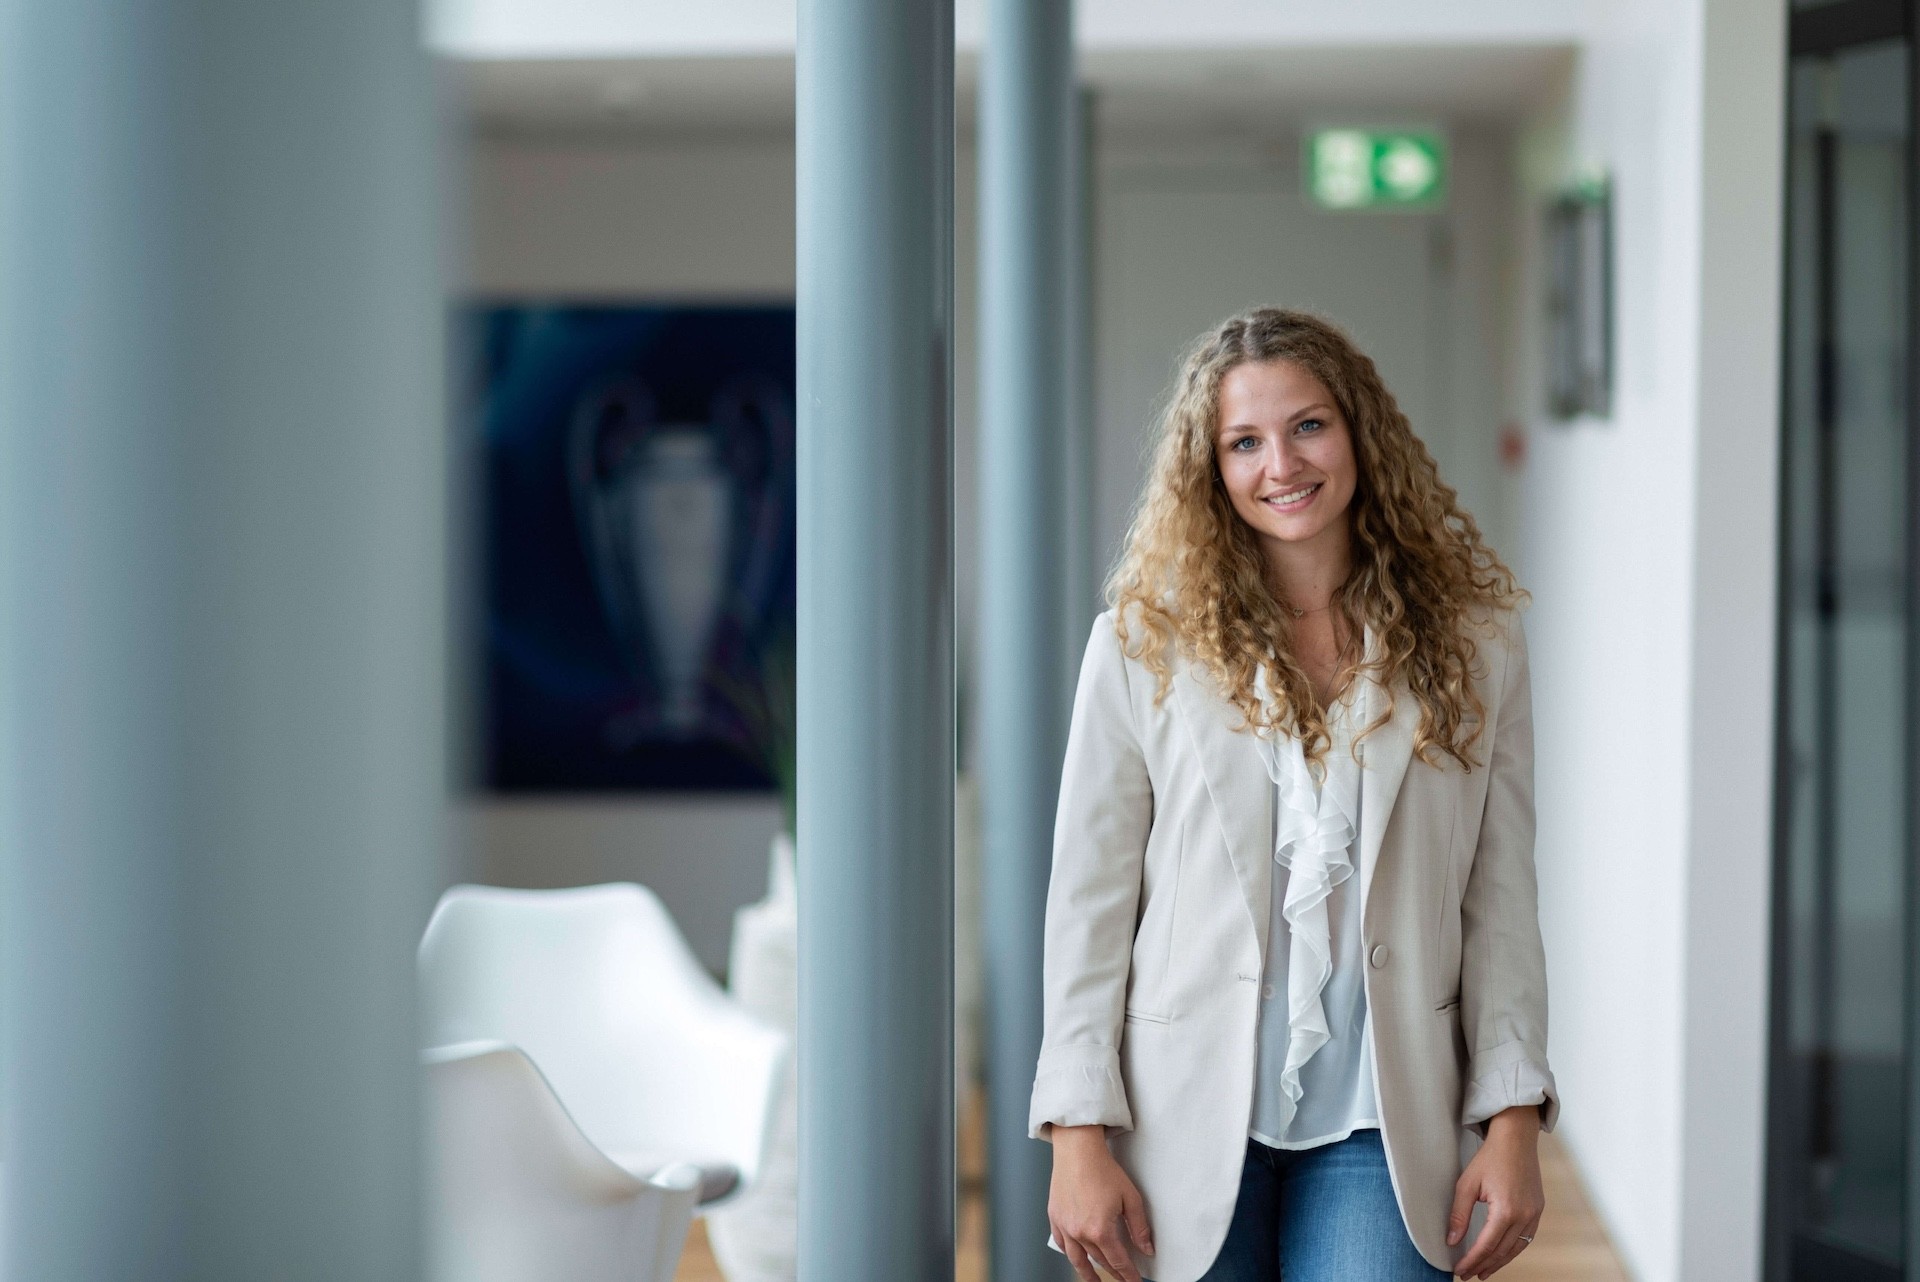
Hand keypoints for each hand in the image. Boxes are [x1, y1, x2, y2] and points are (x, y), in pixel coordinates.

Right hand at [1047, 1124, 1154, 1281]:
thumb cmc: (1102, 1169)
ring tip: (1094, 1281)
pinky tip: (1075, 1257)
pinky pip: (1062, 1244)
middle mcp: (1080, 1233)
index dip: (1129, 1275)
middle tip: (1122, 1278)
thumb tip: (1146, 1248)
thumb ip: (1139, 1227)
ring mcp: (1065, 1227)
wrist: (1077, 1150)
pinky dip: (1070, 1254)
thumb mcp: (1130, 1198)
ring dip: (1088, 1274)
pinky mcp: (1055, 1218)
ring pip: (1078, 1259)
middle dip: (1114, 1272)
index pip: (1119, 1261)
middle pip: (1101, 1261)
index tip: (1135, 1281)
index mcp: (1100, 1230)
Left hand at [1448, 1106, 1544, 1278]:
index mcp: (1506, 1211)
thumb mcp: (1467, 1184)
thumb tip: (1452, 1241)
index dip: (1472, 1261)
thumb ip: (1459, 1214)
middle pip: (1502, 1251)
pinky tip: (1502, 1254)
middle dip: (1484, 1265)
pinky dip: (1513, 1249)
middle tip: (1469, 1275)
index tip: (1460, 1271)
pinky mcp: (1538, 1210)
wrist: (1516, 1139)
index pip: (1486, 1246)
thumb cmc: (1490, 1157)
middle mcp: (1524, 1216)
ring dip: (1499, 1262)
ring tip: (1484, 1271)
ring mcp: (1534, 1214)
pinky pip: (1526, 1238)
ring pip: (1516, 1248)